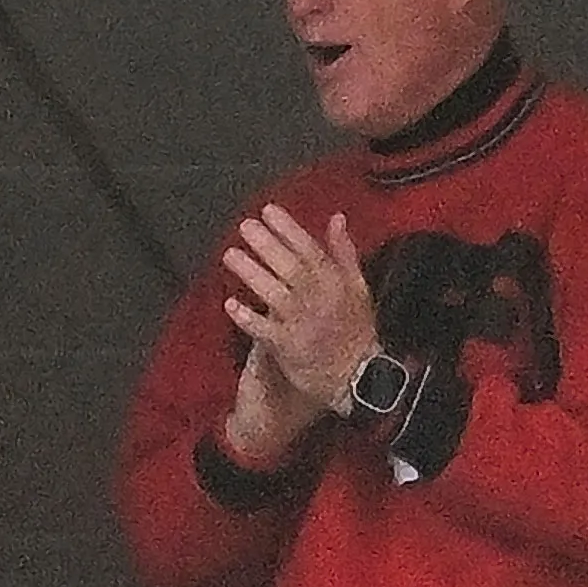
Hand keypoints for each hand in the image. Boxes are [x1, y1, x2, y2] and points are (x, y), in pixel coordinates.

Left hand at [222, 207, 377, 412]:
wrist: (357, 376)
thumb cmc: (355, 329)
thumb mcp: (358, 286)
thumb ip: (344, 252)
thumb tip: (336, 218)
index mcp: (336, 282)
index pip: (311, 250)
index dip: (289, 229)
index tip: (269, 210)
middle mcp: (319, 299)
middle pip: (291, 268)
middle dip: (267, 245)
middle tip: (245, 226)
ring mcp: (302, 324)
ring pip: (276, 295)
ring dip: (253, 275)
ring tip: (230, 255)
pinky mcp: (288, 348)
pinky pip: (265, 331)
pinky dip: (248, 318)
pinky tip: (230, 304)